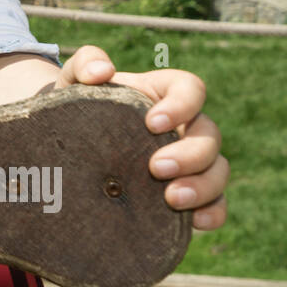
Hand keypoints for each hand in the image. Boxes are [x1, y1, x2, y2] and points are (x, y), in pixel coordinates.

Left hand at [54, 45, 228, 230]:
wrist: (68, 146)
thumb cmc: (77, 107)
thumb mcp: (73, 80)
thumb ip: (85, 63)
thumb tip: (102, 71)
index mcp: (164, 94)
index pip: (191, 89)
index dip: (182, 104)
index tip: (152, 122)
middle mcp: (185, 127)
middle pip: (210, 134)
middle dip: (190, 153)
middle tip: (155, 167)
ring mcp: (191, 162)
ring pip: (218, 170)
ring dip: (204, 185)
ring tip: (172, 198)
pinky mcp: (188, 193)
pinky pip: (217, 204)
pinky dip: (213, 212)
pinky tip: (195, 222)